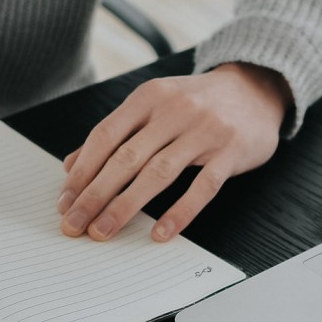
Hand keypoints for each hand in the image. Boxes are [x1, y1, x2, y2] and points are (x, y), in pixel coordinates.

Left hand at [58, 62, 290, 241]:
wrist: (256, 88)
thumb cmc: (198, 103)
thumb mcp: (154, 106)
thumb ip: (116, 133)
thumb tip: (72, 165)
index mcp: (149, 97)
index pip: (105, 136)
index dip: (82, 171)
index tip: (65, 201)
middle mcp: (174, 110)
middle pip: (126, 158)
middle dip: (95, 194)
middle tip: (74, 224)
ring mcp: (205, 131)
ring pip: (158, 173)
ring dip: (126, 206)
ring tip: (103, 231)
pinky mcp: (231, 152)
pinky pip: (203, 187)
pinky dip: (180, 212)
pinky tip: (160, 233)